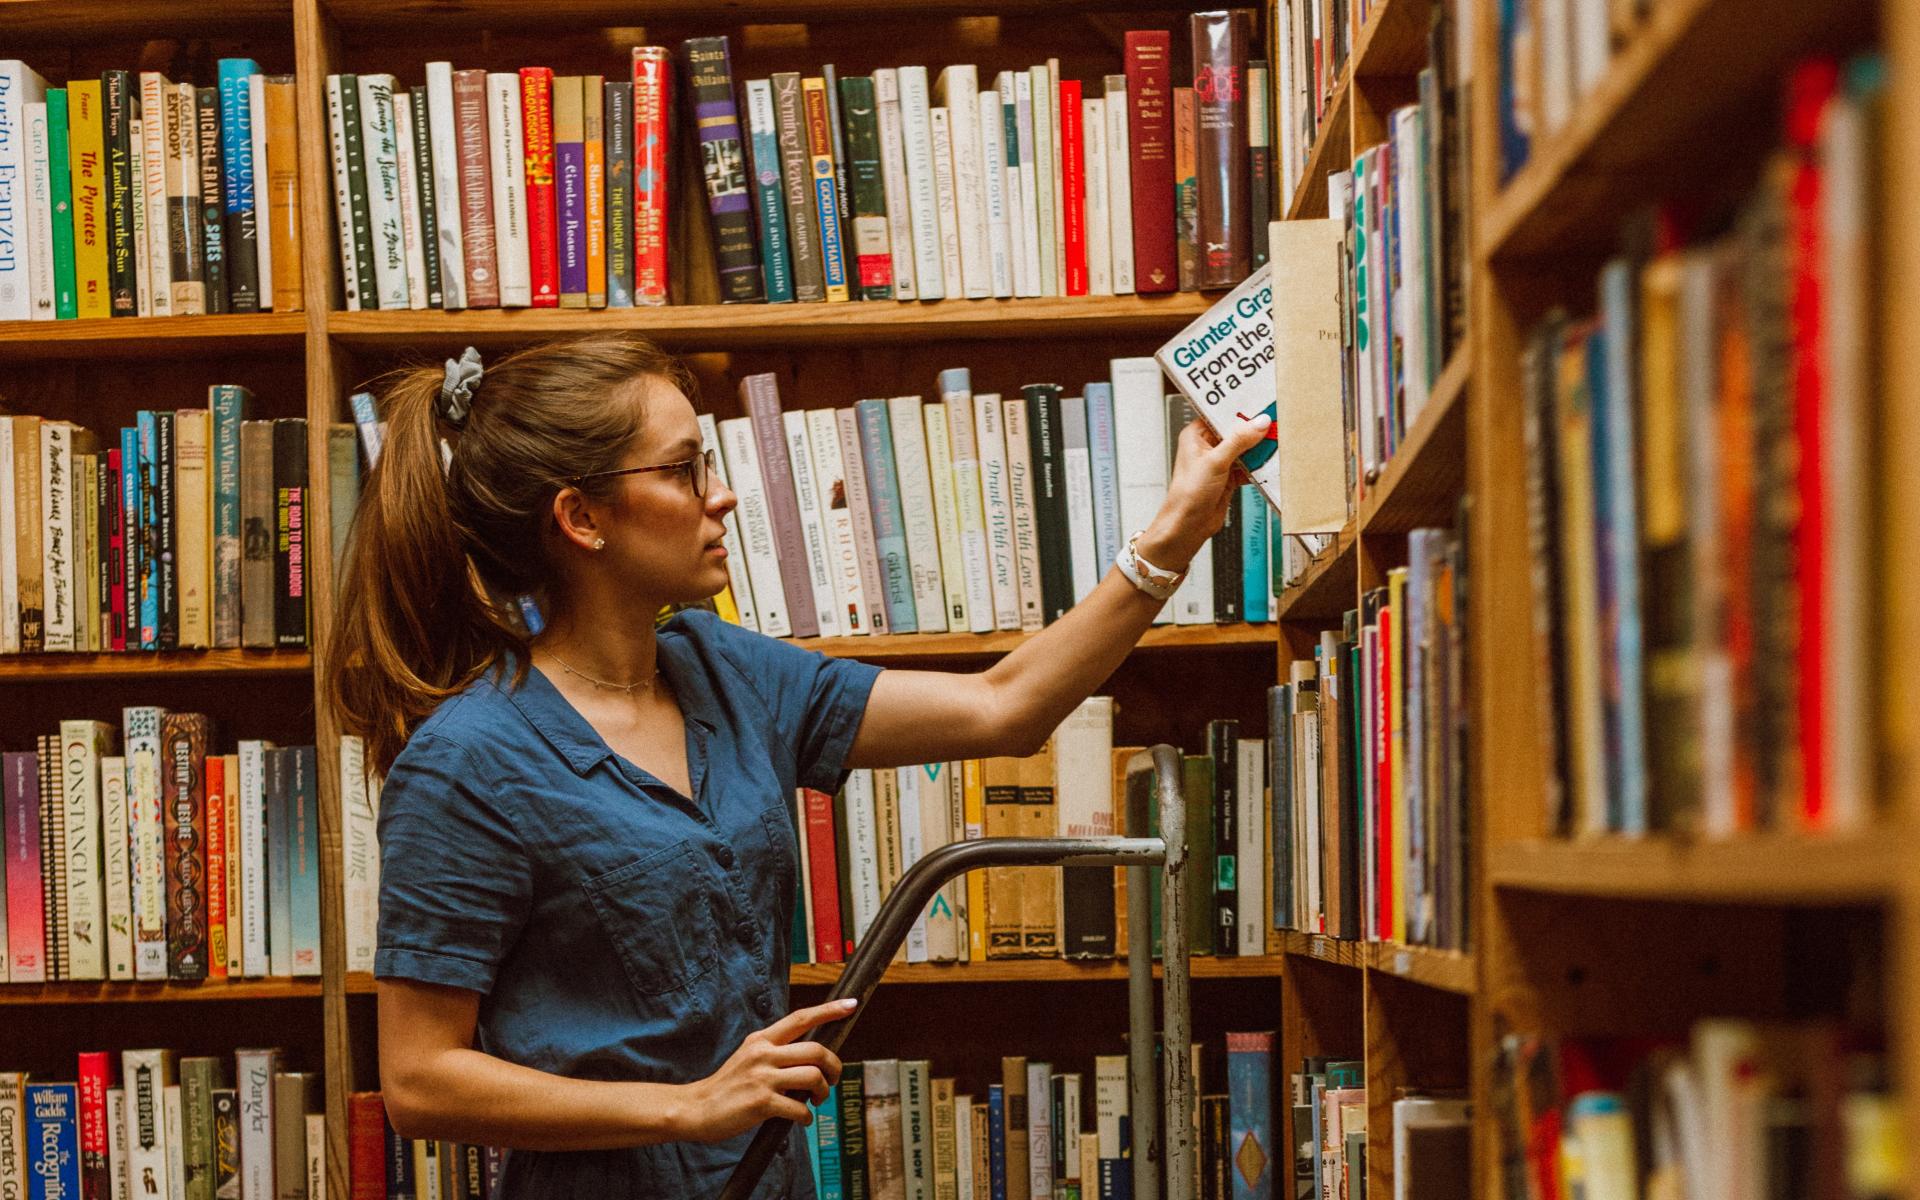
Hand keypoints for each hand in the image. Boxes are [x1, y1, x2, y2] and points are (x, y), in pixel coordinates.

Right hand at [674, 998, 853, 1141]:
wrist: (696, 1109)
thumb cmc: (728, 1086)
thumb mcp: (749, 1057)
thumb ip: (775, 1052)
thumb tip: (811, 1058)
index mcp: (762, 1040)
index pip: (801, 1018)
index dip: (829, 1011)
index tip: (851, 1005)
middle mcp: (763, 1054)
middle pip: (816, 1051)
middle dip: (834, 1067)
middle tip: (833, 1080)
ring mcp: (762, 1077)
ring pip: (813, 1077)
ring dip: (823, 1092)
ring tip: (816, 1101)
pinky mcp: (761, 1102)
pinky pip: (799, 1108)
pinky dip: (807, 1117)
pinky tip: (802, 1119)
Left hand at [1137, 413, 1272, 569]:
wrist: (1188, 526)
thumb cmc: (1188, 495)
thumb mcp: (1215, 462)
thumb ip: (1239, 441)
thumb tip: (1259, 423)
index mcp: (1196, 435)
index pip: (1221, 414)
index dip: (1240, 410)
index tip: (1260, 404)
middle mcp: (1207, 446)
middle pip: (1236, 431)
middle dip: (1254, 430)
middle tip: (1274, 423)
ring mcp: (1220, 462)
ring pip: (1245, 449)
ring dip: (1259, 449)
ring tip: (1276, 441)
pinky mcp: (1229, 477)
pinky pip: (1249, 466)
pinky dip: (1259, 466)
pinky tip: (1270, 462)